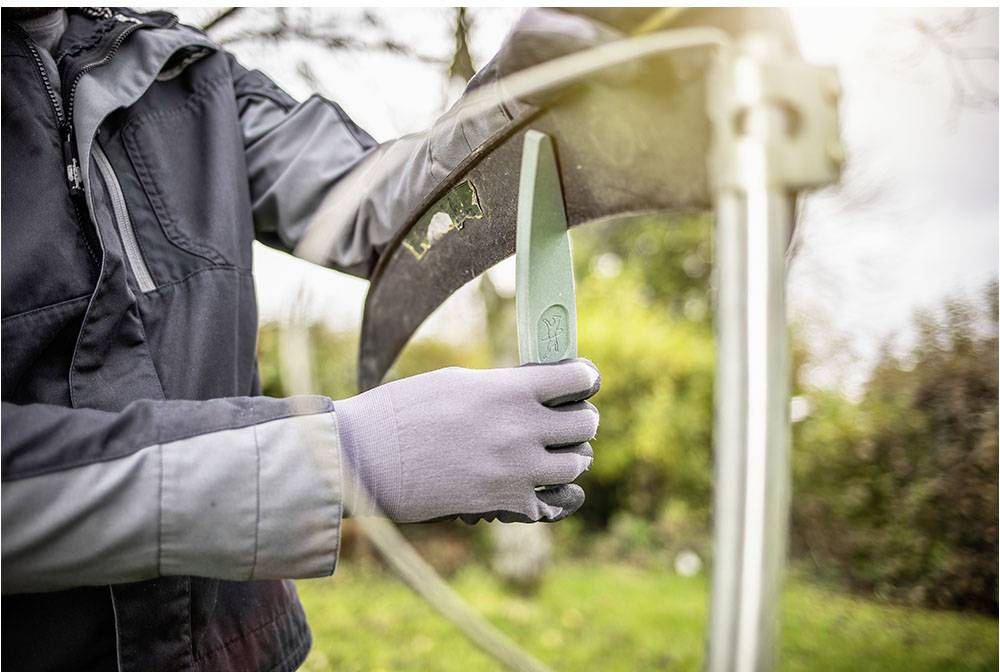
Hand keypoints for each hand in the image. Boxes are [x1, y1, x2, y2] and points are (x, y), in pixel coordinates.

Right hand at [334, 359, 599, 523]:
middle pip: (586, 425)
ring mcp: (516, 471)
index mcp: (510, 391)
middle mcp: (522, 430)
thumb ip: (502, 387)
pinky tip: (532, 485)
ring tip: (550, 453)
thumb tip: (530, 391)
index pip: (578, 380)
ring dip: (567, 458)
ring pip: (575, 466)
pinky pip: (547, 502)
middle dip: (580, 420)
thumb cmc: (402, 411)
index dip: (584, 378)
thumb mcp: (457, 382)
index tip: (582, 380)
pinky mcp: (502, 504)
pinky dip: (544, 495)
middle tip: (566, 418)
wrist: (365, 458)